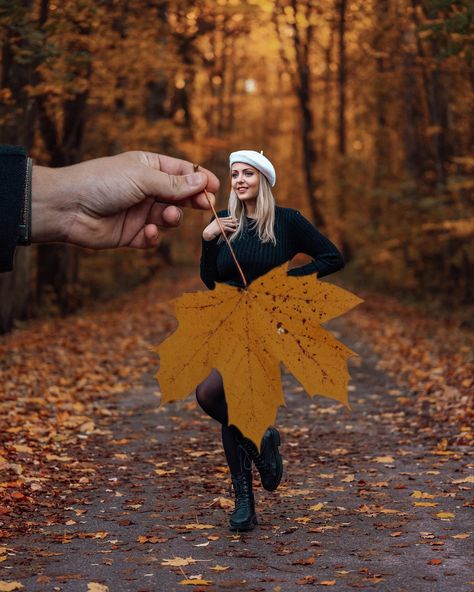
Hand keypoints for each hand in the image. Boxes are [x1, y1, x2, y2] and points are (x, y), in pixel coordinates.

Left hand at [31, 151, 218, 248]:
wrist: (68, 207)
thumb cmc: (102, 182)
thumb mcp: (142, 177)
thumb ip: (174, 184)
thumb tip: (203, 181)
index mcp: (148, 167)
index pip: (182, 172)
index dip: (199, 179)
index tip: (215, 188)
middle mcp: (146, 189)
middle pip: (180, 195)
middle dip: (192, 200)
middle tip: (205, 206)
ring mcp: (139, 212)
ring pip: (169, 217)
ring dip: (171, 218)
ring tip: (166, 216)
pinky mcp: (131, 234)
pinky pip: (152, 238)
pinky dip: (153, 237)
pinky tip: (145, 232)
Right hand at [202, 216, 236, 240]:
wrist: (207, 233)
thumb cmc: (209, 231)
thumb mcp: (214, 226)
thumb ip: (218, 225)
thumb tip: (222, 226)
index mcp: (217, 219)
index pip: (225, 218)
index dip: (229, 218)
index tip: (232, 217)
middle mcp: (219, 220)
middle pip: (228, 220)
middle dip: (233, 221)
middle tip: (237, 221)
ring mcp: (221, 223)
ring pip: (229, 224)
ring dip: (234, 225)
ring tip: (237, 225)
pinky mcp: (222, 227)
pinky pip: (228, 228)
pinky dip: (232, 229)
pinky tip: (235, 230)